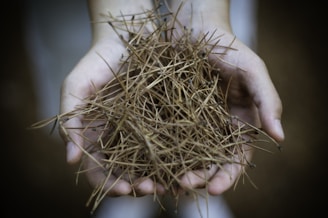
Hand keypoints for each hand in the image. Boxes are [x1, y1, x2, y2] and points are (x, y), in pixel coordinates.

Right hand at [59, 0, 166, 196]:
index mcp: (96, 137)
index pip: (99, 171)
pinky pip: (170, 141)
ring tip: (173, 183)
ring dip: (161, 176)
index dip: (109, 184)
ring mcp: (143, 130)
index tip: (124, 189)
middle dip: (139, 185)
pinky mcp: (164, 119)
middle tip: (153, 188)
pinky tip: (186, 162)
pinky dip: (176, 155)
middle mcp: (120, 139)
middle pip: (128, 172)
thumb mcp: (76, 88)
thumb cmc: (96, 61)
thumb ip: (70, 121)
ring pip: (151, 162)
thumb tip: (70, 160)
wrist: (126, 38)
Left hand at [167, 0, 284, 194]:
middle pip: (208, 161)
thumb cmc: (229, 47)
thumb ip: (268, 101)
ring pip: (185, 153)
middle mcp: (215, 127)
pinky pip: (166, 134)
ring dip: (177, 168)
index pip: (236, 158)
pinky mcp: (170, 113)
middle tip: (184, 184)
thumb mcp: (253, 70)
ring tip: (166, 180)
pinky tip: (151, 159)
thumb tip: (280, 137)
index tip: (215, 189)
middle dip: (199, 176)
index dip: (227, 175)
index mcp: (238, 122)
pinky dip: (160, 149)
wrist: (196, 28)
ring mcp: (191, 122)